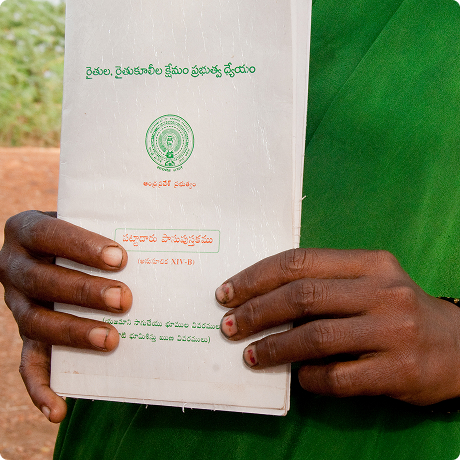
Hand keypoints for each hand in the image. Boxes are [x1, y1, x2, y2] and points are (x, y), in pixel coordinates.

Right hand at [0, 211, 131, 421]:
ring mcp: (18, 303)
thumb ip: (109, 224)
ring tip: (112, 340)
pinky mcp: (26, 334)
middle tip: (124, 299)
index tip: (119, 257)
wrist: (53, 248)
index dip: (81, 246)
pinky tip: (59, 409)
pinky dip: (40, 388)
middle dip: (84, 292)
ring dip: (73, 334)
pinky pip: (28, 363)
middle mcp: (14, 267)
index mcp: (26, 230)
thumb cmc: (83, 236)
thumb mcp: (88, 220)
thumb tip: (158, 236)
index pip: (49, 234)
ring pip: (36, 322)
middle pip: (43, 281)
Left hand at [216, 248, 459, 404]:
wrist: (459, 347)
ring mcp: (393, 332)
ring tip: (249, 355)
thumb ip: (324, 285)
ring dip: (274, 348)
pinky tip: (298, 377)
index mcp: (369, 263)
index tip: (227, 293)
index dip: (257, 277)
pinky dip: (309, 378)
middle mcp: (383, 292)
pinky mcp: (398, 371)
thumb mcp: (368, 283)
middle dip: (256, 311)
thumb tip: (261, 300)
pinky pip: (338, 378)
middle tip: (228, 325)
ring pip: (315, 337)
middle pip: (302, 297)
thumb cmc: (397, 310)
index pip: (300, 262)